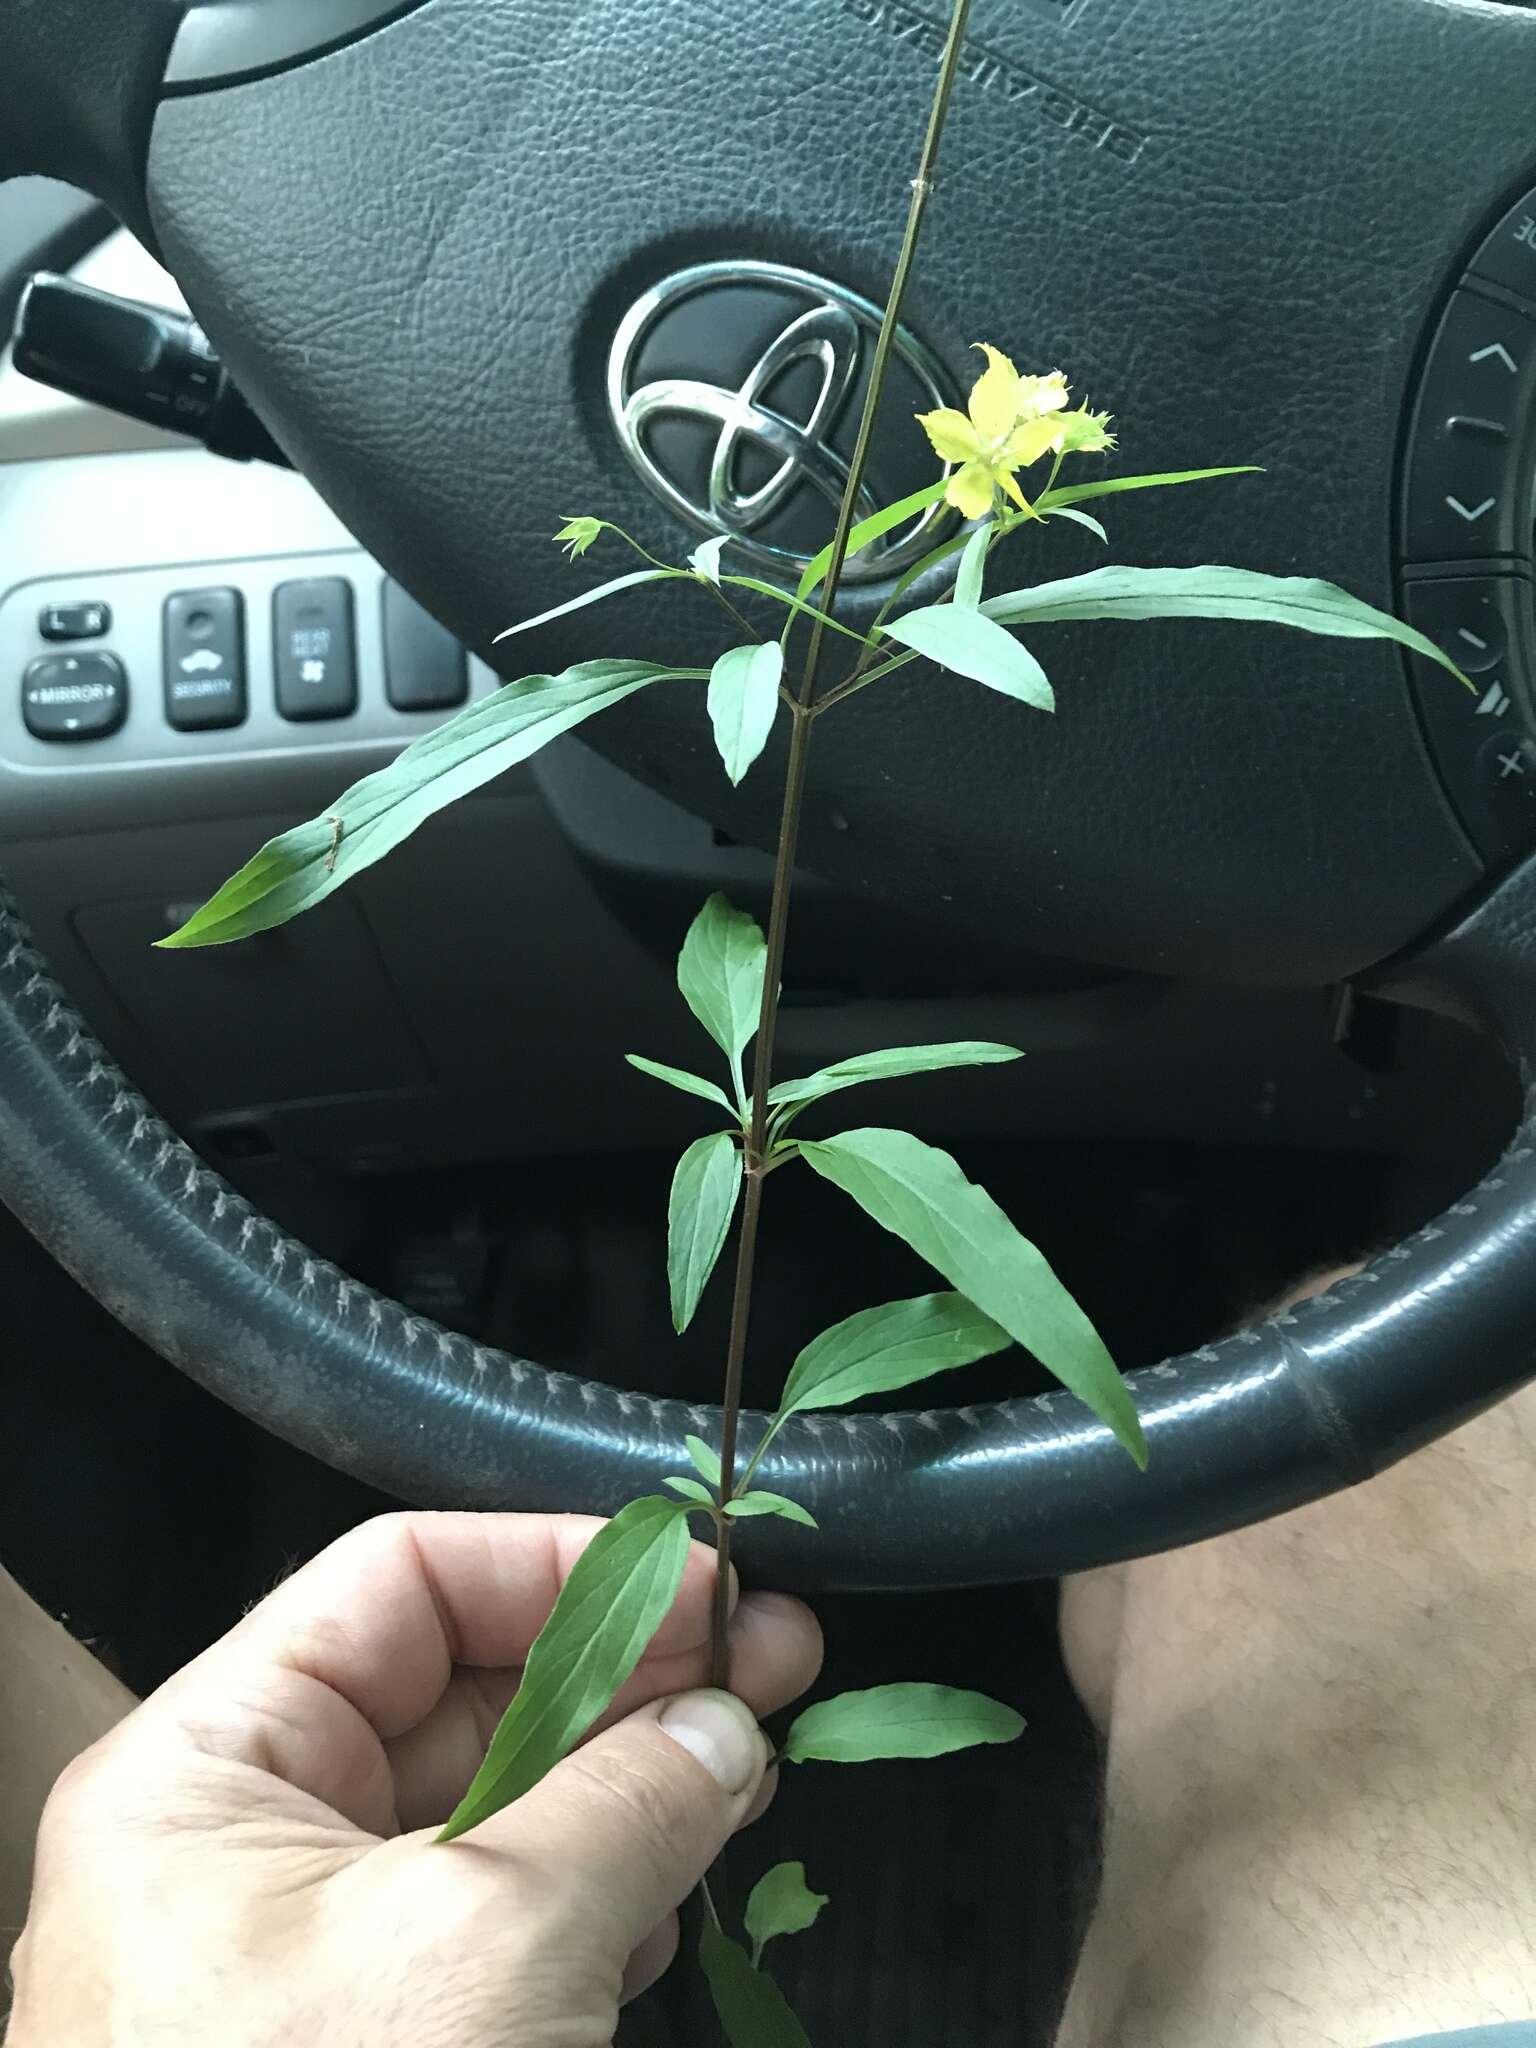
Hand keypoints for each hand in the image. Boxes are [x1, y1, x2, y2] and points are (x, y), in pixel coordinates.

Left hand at [7, 1511, 821, 2046]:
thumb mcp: (492, 1948)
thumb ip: (627, 1808)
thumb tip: (730, 1728)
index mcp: (207, 1769)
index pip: (397, 1582)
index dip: (561, 1562)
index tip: (708, 1581)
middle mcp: (243, 1840)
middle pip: (455, 1688)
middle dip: (621, 1672)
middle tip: (774, 1660)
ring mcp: (304, 1952)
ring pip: (488, 1807)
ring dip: (624, 1782)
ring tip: (748, 1766)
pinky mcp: (367, 2041)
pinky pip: (492, 1920)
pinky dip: (593, 1893)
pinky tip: (673, 1895)